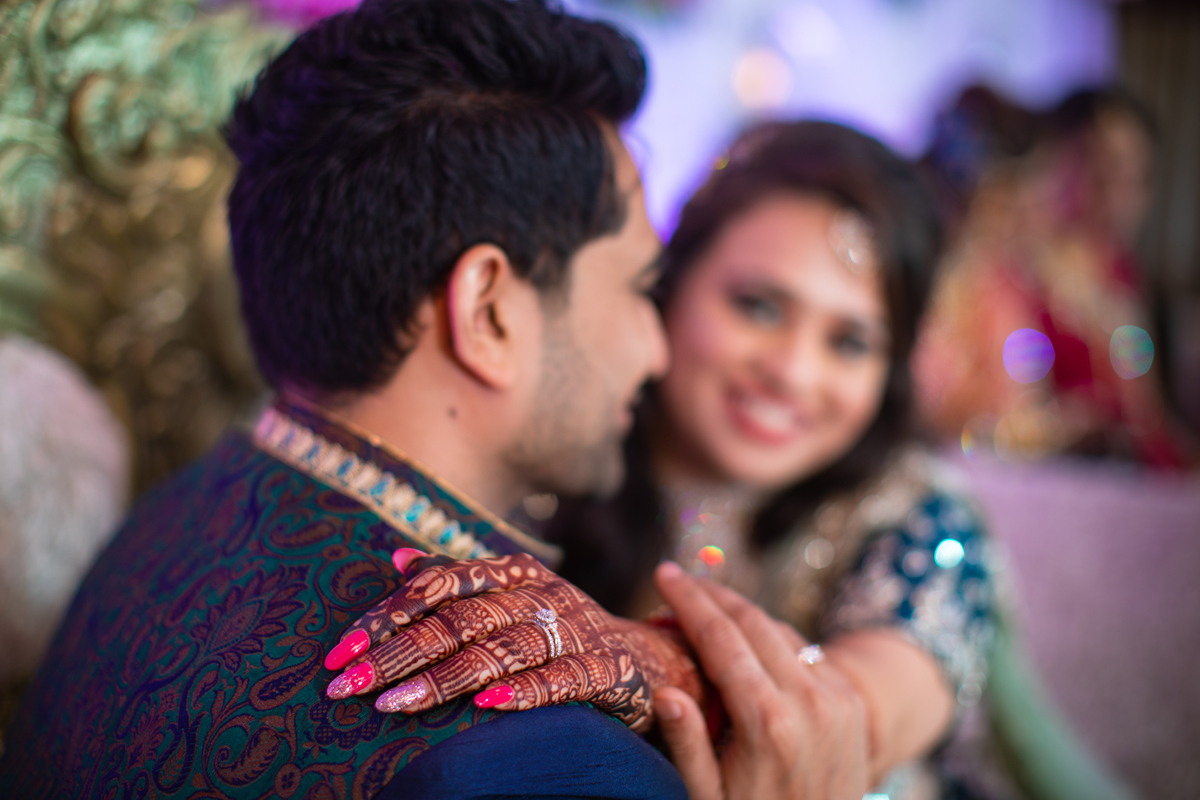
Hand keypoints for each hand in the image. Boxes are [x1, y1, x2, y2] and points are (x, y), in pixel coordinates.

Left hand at [322, 551, 701, 732]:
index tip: (342, 648)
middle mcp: (542, 594)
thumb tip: (396, 557)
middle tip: (348, 683)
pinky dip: (524, 692)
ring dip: (445, 678)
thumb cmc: (561, 630)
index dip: (390, 613)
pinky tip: (485, 708)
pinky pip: (561, 680)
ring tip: (394, 705)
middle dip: (400, 652)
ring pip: (501, 649)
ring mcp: (575, 630)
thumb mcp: (512, 597)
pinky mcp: (606, 669)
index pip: (442, 585)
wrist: (648, 660)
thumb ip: (457, 579)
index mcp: (514, 573)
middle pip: (462, 620)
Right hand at [652, 562, 870, 799]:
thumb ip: (688, 743)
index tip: (664, 574)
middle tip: (679, 578)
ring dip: (742, 614)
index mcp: (768, 722)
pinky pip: (807, 654)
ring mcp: (837, 699)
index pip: (721, 639)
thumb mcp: (709, 796)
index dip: (689, 601)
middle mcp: (809, 701)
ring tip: (707, 607)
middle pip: (753, 622)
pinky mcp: (852, 703)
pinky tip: (748, 642)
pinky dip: (773, 640)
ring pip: (782, 632)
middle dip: (713, 594)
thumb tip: (664, 691)